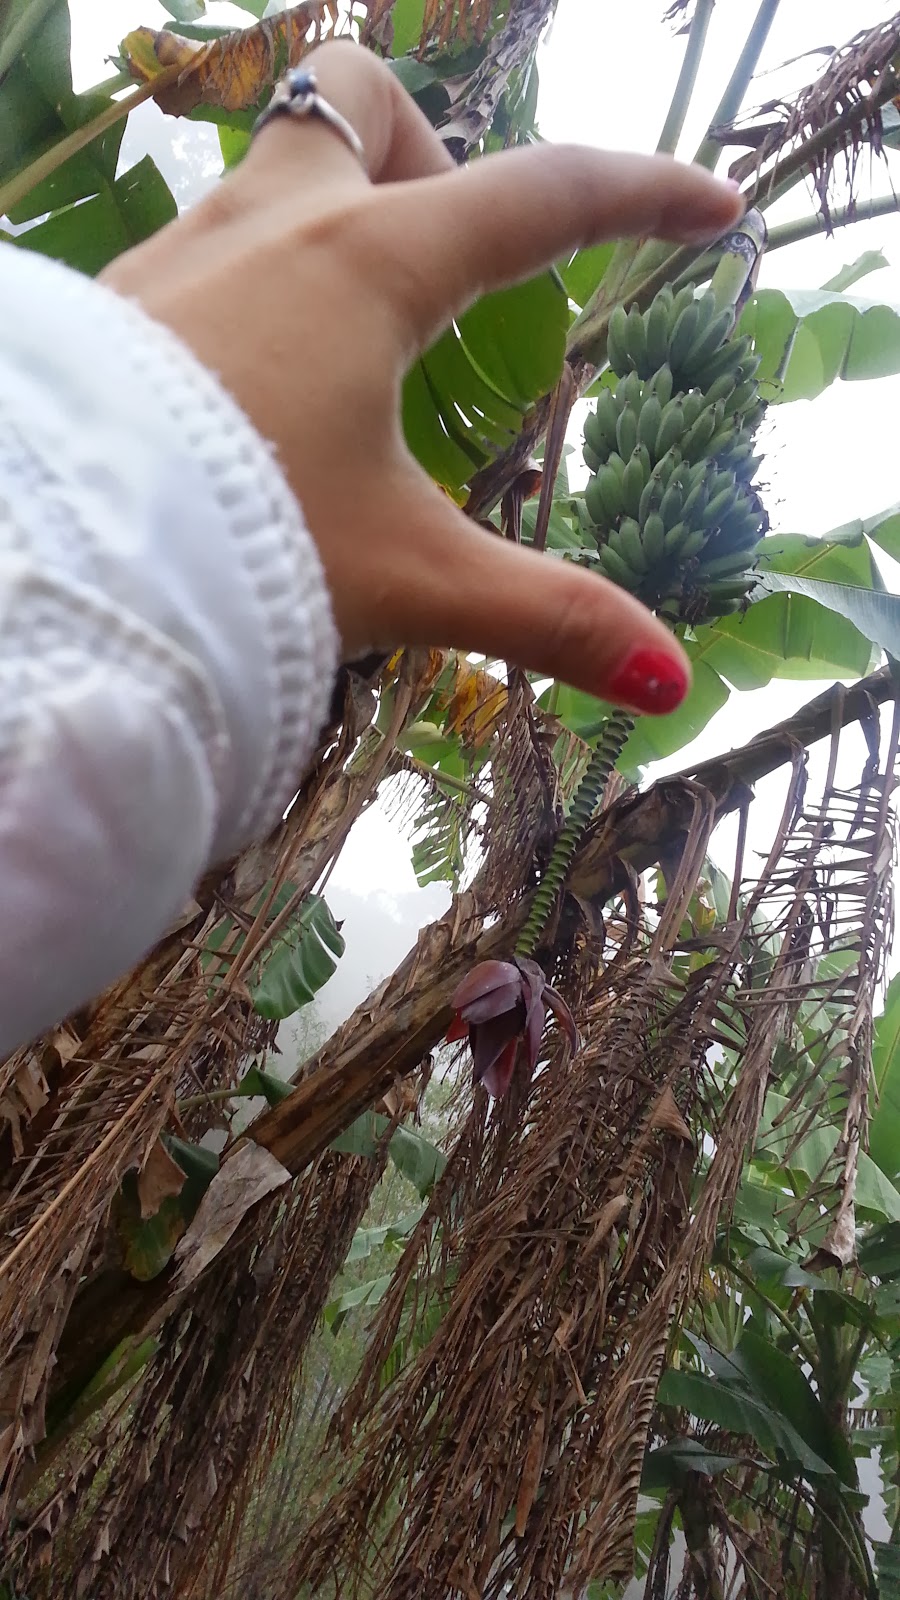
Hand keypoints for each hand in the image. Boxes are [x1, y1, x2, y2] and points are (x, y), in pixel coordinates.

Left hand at [102, 41, 742, 715]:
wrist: (42, 552)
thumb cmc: (235, 543)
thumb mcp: (409, 582)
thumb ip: (545, 620)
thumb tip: (671, 684)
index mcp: (370, 267)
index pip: (541, 199)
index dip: (640, 199)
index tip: (710, 210)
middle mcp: (271, 228)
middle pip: (363, 105)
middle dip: (429, 156)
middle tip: (451, 272)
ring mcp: (179, 256)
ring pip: (270, 166)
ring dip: (332, 212)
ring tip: (354, 340)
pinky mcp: (115, 308)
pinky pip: (202, 248)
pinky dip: (253, 283)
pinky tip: (250, 390)